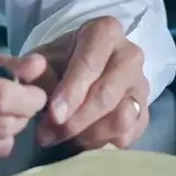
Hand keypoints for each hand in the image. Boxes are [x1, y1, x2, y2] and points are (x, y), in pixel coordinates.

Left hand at [29, 17, 149, 150]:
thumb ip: (31, 68)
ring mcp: (141, 85)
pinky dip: (103, 144)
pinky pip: (128, 137)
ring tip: (65, 136)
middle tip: (49, 134)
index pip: (91, 61)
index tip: (53, 114)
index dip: (72, 91)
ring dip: (89, 134)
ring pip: (122, 118)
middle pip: (107, 94)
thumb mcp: (40, 61)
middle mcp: (130, 54)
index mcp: (105, 31)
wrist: (77, 77)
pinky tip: (82, 140)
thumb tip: (32, 69)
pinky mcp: (144, 114)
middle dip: (76, 119)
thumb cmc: (58, 65)